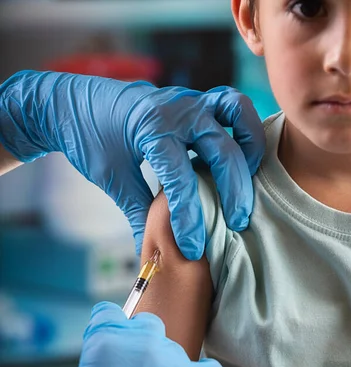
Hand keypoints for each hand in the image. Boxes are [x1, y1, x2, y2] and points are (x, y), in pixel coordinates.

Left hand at [0, 70, 265, 258]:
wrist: (72, 102)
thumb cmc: (89, 140)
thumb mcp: (113, 180)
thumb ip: (140, 215)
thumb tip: (153, 255)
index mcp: (151, 129)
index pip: (181, 179)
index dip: (189, 219)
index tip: (192, 249)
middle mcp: (176, 109)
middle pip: (221, 149)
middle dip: (233, 191)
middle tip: (236, 223)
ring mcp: (188, 99)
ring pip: (237, 113)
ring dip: (249, 147)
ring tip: (247, 181)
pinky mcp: (193, 99)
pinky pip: (230, 106)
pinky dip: (243, 127)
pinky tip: (240, 156)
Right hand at [48, 302, 223, 366]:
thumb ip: (103, 359)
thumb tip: (119, 351)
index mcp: (107, 340)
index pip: (111, 314)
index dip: (113, 330)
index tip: (118, 343)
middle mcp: (141, 342)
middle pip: (149, 326)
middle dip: (144, 346)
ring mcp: (173, 361)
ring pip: (175, 352)